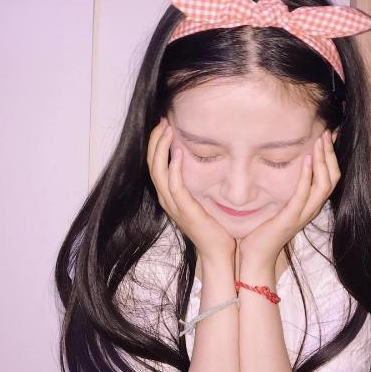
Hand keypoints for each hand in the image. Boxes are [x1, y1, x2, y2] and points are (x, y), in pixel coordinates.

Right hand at [147, 117, 235, 260]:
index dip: (157, 143)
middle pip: (152, 164)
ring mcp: (173, 205)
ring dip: (161, 149)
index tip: (164, 124)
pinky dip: (173, 168)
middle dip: (156, 140)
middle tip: (163, 120)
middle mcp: (167, 198)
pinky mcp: (184, 210)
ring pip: (158, 172)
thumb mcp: (202, 198)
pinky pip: (174, 186)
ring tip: (167, 129)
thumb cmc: (214, 225)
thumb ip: (198, 182)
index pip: (156, 164)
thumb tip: (205, 160)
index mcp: (170, 194)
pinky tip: (178, 153)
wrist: (218, 251)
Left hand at [239, 129, 339, 267]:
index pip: (330, 178)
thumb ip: (286, 189)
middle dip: (330, 154)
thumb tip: (284, 168)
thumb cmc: (264, 228)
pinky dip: (307, 176)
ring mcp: (303, 214)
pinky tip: (306, 160)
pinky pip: (303, 194)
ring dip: (323, 161)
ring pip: (323, 184)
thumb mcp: (279, 204)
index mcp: (310, 204)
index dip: (332, 157)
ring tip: (320, 141)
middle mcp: (311, 209)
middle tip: (326, 133)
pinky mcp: (291, 217)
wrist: (256, 255)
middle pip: (332, 178)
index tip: (330, 137)